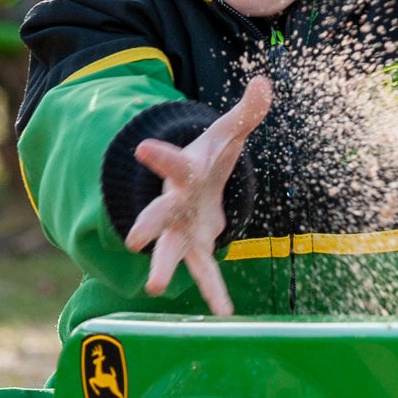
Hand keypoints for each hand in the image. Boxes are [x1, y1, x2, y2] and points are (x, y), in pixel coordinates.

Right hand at [123, 76, 271, 316]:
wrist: (194, 183)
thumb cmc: (209, 155)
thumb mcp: (227, 132)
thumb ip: (246, 111)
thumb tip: (263, 84)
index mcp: (185, 172)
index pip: (172, 162)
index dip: (159, 156)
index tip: (141, 149)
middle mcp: (175, 203)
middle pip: (158, 215)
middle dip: (147, 226)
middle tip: (134, 239)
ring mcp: (180, 229)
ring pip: (170, 251)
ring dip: (164, 268)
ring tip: (155, 289)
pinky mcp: (195, 247)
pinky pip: (204, 272)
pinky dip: (213, 292)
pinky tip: (224, 313)